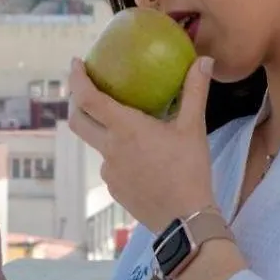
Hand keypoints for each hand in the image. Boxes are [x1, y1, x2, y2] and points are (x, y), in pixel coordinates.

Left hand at [68, 55, 216, 232]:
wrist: (185, 219)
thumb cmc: (189, 170)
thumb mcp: (193, 128)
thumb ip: (195, 91)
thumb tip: (204, 61)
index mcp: (124, 129)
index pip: (88, 98)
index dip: (76, 78)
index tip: (75, 63)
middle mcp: (109, 148)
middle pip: (77, 121)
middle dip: (76, 102)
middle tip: (87, 89)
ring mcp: (109, 172)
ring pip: (98, 144)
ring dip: (104, 131)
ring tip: (129, 127)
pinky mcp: (114, 189)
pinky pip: (111, 164)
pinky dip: (119, 154)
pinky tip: (141, 157)